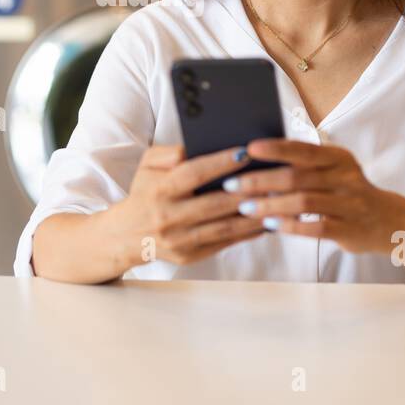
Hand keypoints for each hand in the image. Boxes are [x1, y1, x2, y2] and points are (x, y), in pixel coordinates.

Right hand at [109, 144, 269, 267]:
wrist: (125, 236)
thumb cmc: (144, 193)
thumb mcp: (146, 165)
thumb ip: (167, 152)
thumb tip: (193, 148)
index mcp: (159, 190)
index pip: (192, 174)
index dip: (219, 164)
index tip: (244, 153)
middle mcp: (169, 217)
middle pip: (214, 204)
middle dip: (246, 191)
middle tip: (273, 179)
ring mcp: (180, 240)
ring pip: (224, 228)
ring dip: (254, 216)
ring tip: (278, 202)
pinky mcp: (189, 256)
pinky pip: (224, 243)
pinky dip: (247, 233)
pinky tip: (266, 221)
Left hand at [219, 139, 404, 254]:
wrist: (391, 223)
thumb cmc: (348, 193)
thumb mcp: (334, 171)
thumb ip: (304, 166)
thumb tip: (255, 161)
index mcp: (339, 158)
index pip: (303, 149)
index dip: (275, 149)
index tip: (249, 148)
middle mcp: (346, 178)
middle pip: (296, 177)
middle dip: (260, 180)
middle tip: (231, 185)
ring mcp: (350, 205)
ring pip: (303, 202)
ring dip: (269, 205)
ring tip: (244, 207)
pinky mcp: (350, 230)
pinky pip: (315, 227)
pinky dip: (290, 226)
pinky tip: (269, 225)